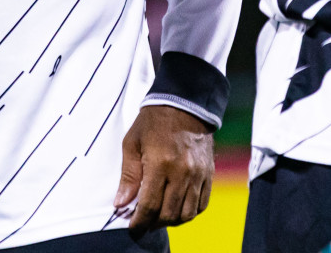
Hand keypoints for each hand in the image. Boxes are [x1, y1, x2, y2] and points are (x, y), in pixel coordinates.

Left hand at [114, 104, 213, 236]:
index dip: (139, 221)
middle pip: (169, 214)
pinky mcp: (209, 175)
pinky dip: (189, 212)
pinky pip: (202, 204)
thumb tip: (121, 204)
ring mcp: (198, 175)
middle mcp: (182, 172)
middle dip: (153, 223)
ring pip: (187, 214)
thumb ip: (128, 176)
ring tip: (159, 217)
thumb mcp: (132, 143)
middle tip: (143, 221)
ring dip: (171, 221)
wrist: (184, 104)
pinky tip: (177, 208)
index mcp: (160, 163)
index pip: (150, 205)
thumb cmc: (153, 122)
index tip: (132, 226)